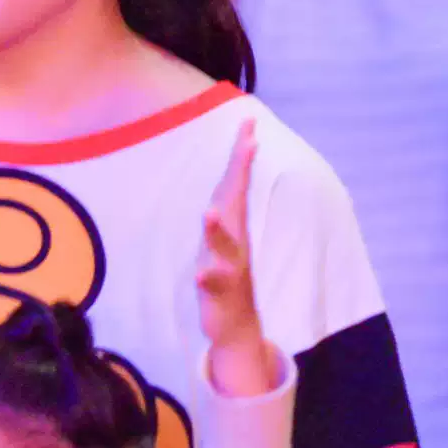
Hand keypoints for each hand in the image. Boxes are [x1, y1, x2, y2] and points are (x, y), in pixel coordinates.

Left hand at [196, 123, 274, 396]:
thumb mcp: (222, 237)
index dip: (241, 154)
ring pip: (223, 246)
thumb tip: (224, 177)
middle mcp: (234, 241)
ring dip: (216, 230)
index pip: (236, 183)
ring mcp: (228, 266)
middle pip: (235, 202)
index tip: (248, 123)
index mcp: (233, 225)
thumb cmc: (223, 274)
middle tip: (246, 143)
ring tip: (209, 211)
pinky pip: (213, 284)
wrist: (236, 324)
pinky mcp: (219, 292)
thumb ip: (224, 207)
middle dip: (239, 173)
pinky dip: (207, 278)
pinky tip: (199, 275)